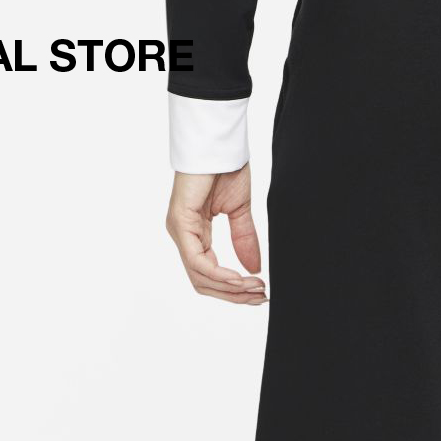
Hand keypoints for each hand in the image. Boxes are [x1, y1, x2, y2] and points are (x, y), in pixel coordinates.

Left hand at [165, 167, 266, 303]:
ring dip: (230, 288)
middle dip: (234, 295)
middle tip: (261, 296)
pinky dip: (219, 274)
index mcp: (194, 234)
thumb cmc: (224, 168)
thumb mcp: (240, 211)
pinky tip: (239, 278)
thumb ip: (244, 240)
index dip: (234, 290)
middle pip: (204, 283)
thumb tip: (254, 269)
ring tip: (255, 288)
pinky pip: (197, 262)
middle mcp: (183, 236)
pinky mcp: (180, 224)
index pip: (209, 275)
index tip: (260, 292)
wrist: (217, 143)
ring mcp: (179, 231)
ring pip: (200, 277)